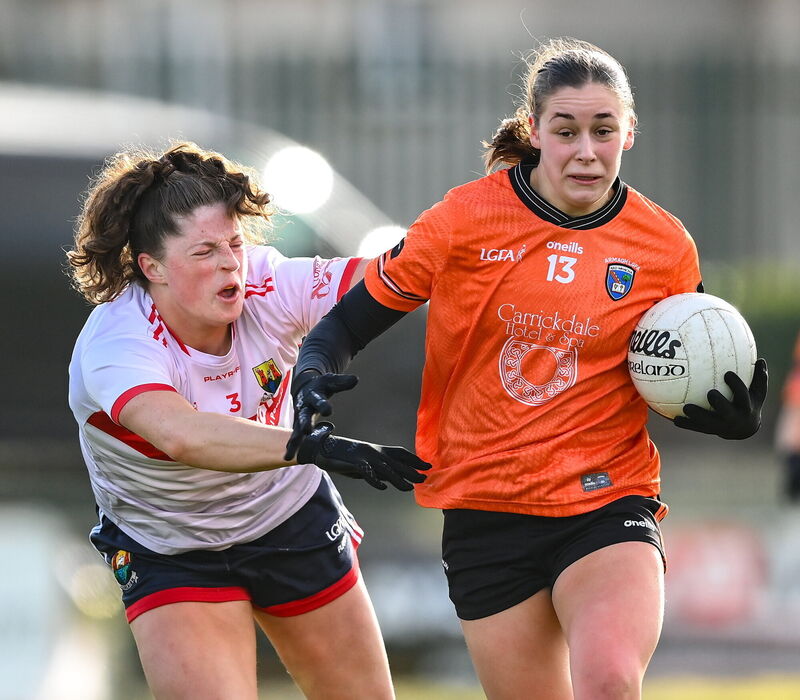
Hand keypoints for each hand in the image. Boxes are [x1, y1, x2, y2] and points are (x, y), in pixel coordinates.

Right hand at [284, 371, 357, 459]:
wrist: (305, 388)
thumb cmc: (321, 386)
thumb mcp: (331, 381)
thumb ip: (342, 382)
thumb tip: (355, 379)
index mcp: (313, 396)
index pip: (318, 400)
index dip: (323, 404)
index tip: (328, 410)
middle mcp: (304, 408)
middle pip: (303, 416)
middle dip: (304, 424)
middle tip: (305, 431)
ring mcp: (299, 418)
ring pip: (295, 431)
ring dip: (293, 442)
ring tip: (289, 454)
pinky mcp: (298, 427)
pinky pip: (295, 437)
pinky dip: (292, 447)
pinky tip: (288, 457)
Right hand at [297, 422, 430, 490]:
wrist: (324, 448)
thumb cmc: (346, 458)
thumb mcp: (366, 465)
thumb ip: (379, 471)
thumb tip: (393, 480)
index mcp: (378, 450)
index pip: (400, 453)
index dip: (414, 460)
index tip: (427, 466)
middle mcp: (374, 451)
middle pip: (397, 462)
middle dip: (411, 471)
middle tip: (424, 479)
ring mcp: (365, 457)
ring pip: (385, 469)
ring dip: (398, 479)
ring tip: (409, 488)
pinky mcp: (354, 463)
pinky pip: (367, 472)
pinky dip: (374, 480)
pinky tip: (382, 487)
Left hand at [673, 358, 767, 438]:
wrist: (743, 429)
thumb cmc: (749, 403)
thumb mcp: (757, 393)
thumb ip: (758, 377)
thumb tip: (761, 360)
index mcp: (745, 407)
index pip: (742, 395)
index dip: (736, 385)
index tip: (728, 373)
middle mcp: (733, 418)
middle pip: (727, 412)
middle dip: (719, 403)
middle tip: (710, 393)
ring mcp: (720, 426)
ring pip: (708, 423)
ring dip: (697, 416)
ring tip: (685, 407)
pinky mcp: (709, 430)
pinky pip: (696, 428)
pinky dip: (685, 423)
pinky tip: (673, 418)